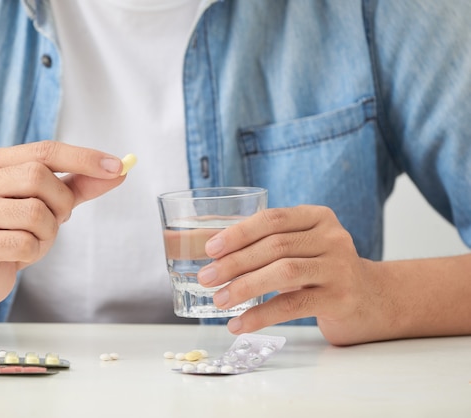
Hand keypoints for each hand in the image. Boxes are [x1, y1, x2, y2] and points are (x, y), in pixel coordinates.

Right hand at [0, 141, 125, 306]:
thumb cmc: (11, 229)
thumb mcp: (47, 202)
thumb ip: (79, 184)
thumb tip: (119, 170)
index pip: (45, 150)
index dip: (83, 158)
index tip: (117, 166)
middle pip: (39, 177)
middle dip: (62, 201)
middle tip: (57, 218)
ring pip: (35, 213)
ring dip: (48, 231)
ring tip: (34, 238)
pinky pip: (25, 244)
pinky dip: (35, 252)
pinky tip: (20, 254)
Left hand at [197, 205, 380, 345]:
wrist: (371, 299)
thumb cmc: (321, 270)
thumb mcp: (301, 247)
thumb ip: (268, 243)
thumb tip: (211, 252)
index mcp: (317, 217)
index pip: (272, 219)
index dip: (238, 233)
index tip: (210, 249)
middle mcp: (332, 237)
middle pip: (275, 246)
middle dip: (234, 262)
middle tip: (207, 278)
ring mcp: (339, 268)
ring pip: (283, 272)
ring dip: (244, 287)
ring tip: (218, 300)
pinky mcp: (340, 299)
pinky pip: (293, 306)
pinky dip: (261, 315)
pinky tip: (239, 324)